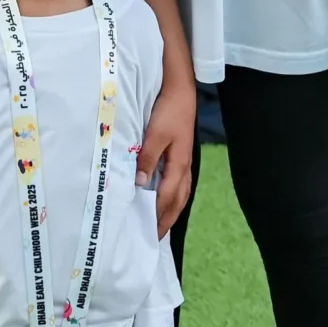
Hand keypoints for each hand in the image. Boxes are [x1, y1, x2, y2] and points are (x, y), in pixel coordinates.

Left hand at [137, 74, 195, 235]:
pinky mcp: (183, 154)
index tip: (149, 232)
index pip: (167, 197)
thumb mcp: (155, 134)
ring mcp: (186, 160)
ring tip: (163, 223)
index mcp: (178, 164)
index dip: (159, 215)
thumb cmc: (168, 111)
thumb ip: (148, 159)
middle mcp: (185, 167)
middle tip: (157, 236)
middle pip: (178, 200)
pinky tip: (169, 197)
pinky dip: (175, 196)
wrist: (182, 90)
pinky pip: (181, 183)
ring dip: (173, 209)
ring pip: (182, 193)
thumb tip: (141, 185)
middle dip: (168, 219)